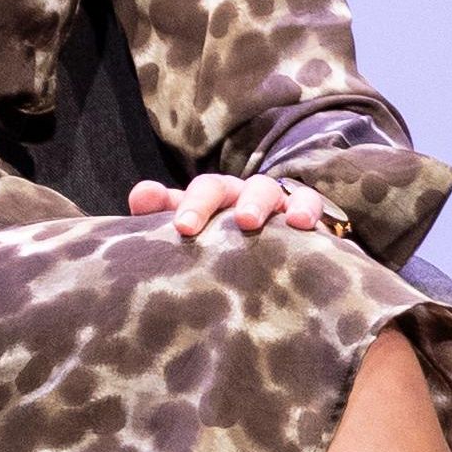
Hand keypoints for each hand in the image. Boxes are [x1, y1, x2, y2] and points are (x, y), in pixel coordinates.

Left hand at [127, 172, 341, 241]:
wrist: (262, 265)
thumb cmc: (215, 247)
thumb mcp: (188, 232)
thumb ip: (159, 217)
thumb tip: (142, 195)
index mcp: (212, 197)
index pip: (202, 190)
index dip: (192, 204)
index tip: (183, 228)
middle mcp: (240, 194)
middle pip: (230, 186)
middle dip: (223, 201)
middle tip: (229, 223)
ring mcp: (273, 204)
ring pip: (268, 190)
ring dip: (263, 202)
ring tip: (260, 221)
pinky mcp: (304, 218)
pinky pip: (309, 204)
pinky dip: (306, 208)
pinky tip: (303, 225)